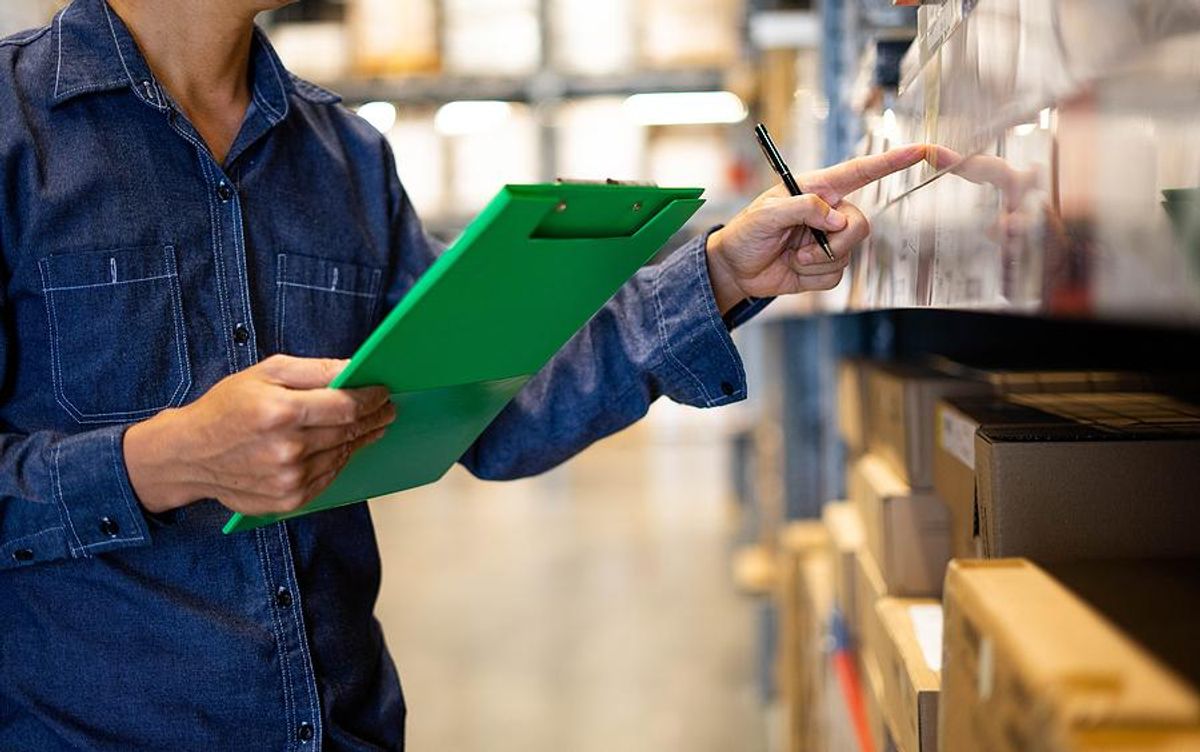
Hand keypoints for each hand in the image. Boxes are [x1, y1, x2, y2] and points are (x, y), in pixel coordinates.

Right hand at [124, 355, 395, 516]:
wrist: (188, 456)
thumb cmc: (226, 407)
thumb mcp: (265, 373)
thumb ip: (314, 370)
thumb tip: (354, 368)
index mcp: (280, 412)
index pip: (346, 406)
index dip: (371, 398)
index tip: (384, 391)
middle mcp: (287, 449)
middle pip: (348, 432)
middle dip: (373, 417)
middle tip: (388, 408)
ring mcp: (289, 479)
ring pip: (343, 455)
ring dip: (361, 439)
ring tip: (372, 425)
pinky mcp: (288, 499)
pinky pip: (329, 477)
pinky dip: (340, 460)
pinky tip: (345, 447)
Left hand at [705, 145, 926, 312]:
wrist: (736, 269)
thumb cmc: (746, 232)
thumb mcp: (766, 214)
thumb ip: (802, 208)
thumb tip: (836, 218)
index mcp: (818, 188)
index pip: (861, 171)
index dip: (893, 161)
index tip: (921, 150)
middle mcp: (829, 211)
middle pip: (860, 225)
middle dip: (835, 243)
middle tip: (801, 250)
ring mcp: (829, 239)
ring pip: (848, 254)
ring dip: (815, 262)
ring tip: (790, 257)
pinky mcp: (825, 265)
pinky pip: (836, 275)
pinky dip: (812, 278)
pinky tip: (794, 269)